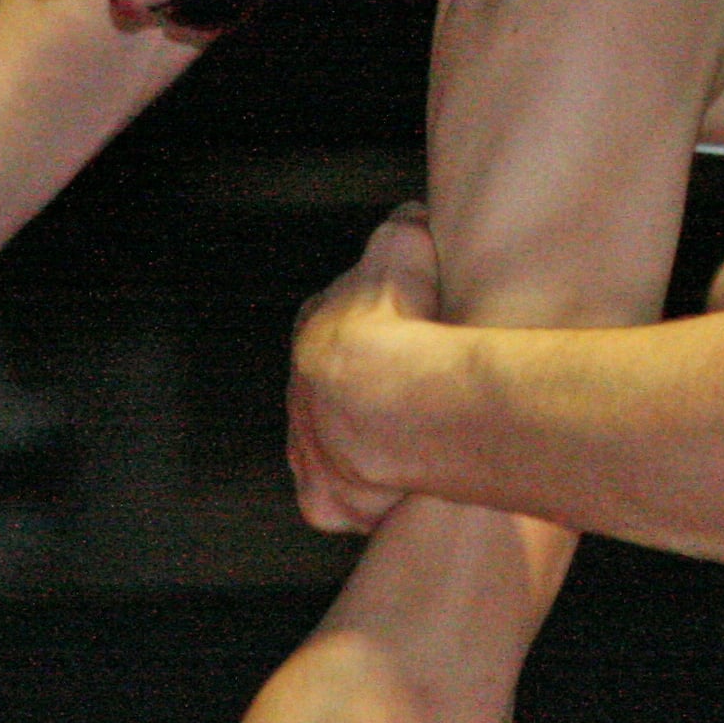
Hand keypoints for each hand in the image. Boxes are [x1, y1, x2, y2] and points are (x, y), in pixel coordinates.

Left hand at [289, 207, 444, 534]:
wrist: (394, 400)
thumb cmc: (402, 323)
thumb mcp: (404, 245)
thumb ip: (405, 230)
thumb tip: (414, 217)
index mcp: (313, 335)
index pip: (333, 325)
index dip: (374, 327)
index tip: (407, 331)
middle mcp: (299, 396)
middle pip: (333, 394)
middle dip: (371, 393)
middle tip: (421, 394)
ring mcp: (309, 454)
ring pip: (337, 452)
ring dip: (371, 449)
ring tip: (423, 444)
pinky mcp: (328, 503)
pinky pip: (350, 505)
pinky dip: (377, 500)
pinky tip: (412, 489)